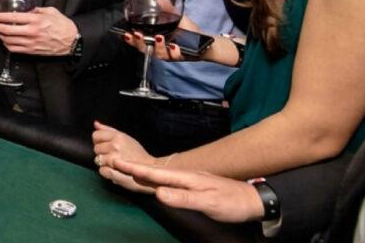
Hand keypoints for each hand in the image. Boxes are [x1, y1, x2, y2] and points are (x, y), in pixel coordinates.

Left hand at [0, 6, 76, 55]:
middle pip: (7, 30)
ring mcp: (31, 43)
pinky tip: (5, 41)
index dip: (1, 17)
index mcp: (36, 20)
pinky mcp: (32, 51)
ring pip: (9, 41)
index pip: (13, 18)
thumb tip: (26, 10)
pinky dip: (7, 45)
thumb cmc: (63, 25)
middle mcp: (32, 32)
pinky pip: (15, 49)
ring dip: (0, 36)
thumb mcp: (51, 11)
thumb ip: (37, 10)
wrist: (72, 41)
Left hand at [92, 120, 159, 192]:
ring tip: (115, 164)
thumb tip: (95, 124)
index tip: (106, 146)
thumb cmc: (137, 153)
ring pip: (97, 160)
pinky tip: (115, 170)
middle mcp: (115, 145)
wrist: (149, 168)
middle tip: (113, 156)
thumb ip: (109, 130)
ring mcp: (114, 158)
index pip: (96, 136)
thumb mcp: (125, 138)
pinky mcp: (114, 170)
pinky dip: (106, 172)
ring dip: (104, 163)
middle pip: (96, 148)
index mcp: (118, 136)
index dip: (99, 141)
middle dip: (102, 152)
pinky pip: (101, 170)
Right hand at [111, 159, 264, 222]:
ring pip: (159, 176)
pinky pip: (166, 181)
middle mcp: (184, 177)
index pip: (155, 174)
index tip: (116, 163)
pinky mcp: (192, 186)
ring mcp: (188, 181)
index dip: (135, 170)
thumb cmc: (231, 202)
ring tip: (124, 169)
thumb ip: (183, 198)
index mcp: (185, 178)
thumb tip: (158, 193)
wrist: (253, 200)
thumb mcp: (208, 203)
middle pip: (153, 172)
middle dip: (132, 167)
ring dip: (140, 172)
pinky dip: (152, 179)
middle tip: (111, 161)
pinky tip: (150, 181)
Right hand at [122, 14, 201, 61]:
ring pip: (159, 54)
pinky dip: (173, 52)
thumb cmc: (188, 31)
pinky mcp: (179, 57)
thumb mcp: (176, 17)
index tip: (126, 34)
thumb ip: (167, 9)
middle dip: (139, 43)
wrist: (203, 41)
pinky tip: (174, 46)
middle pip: (145, 49)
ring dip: (158, 47)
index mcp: (155, 40)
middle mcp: (159, 48)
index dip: (131, 39)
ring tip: (160, 37)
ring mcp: (168, 54)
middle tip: (138, 35)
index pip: (139, 41)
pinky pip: (174, 57)